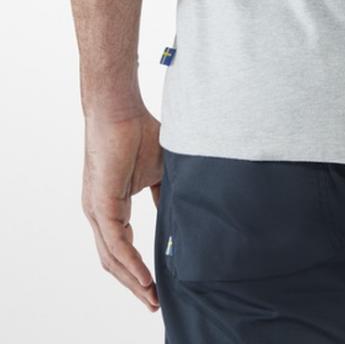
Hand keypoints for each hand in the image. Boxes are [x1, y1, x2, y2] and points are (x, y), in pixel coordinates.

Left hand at [82, 106, 162, 310]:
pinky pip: (115, 244)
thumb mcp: (159, 171)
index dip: (138, 270)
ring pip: (112, 259)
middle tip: (155, 303)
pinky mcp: (101, 204)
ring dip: (133, 281)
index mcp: (111, 206)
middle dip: (135, 286)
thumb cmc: (140, 132)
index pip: (122, 248)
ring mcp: (97, 211)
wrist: (122, 109)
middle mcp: (99, 214)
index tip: (157, 288)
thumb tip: (179, 215)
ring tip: (153, 298)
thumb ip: (164, 195)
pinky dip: (131, 264)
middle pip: (114, 262)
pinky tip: (145, 278)